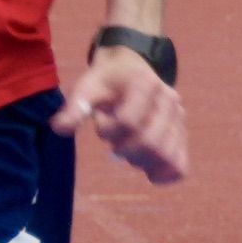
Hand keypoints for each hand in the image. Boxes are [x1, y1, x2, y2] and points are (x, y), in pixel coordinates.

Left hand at [56, 37, 188, 181]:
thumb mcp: (87, 86)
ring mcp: (179, 118)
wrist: (131, 68)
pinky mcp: (182, 134)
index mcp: (144, 84)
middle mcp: (168, 99)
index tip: (101, 125)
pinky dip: (164, 174)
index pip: (129, 121)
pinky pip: (180, 165)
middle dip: (125, 151)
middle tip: (114, 144)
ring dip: (142, 162)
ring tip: (128, 152)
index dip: (109, 131)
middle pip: (150, 142)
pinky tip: (148, 172)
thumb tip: (60, 129)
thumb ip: (75, 106)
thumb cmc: (106, 81)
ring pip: (167, 156)